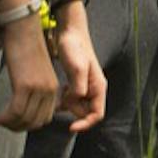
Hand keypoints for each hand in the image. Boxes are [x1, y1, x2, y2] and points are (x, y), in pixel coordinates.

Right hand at [0, 8, 60, 131]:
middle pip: (36, 122)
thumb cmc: (26, 46)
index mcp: (53, 87)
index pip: (46, 117)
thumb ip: (34, 88)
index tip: (17, 122)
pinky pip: (15, 111)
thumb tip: (23, 102)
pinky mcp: (24, 86)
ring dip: (11, 124)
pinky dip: (6, 118)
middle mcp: (48, 90)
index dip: (30, 124)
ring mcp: (37, 89)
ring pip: (25, 119)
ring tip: (0, 121)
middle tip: (6, 124)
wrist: (24, 29)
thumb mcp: (36, 71)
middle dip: (20, 127)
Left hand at [50, 16, 106, 133]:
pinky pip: (73, 98)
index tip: (71, 126)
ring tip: (59, 94)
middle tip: (61, 100)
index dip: (85, 124)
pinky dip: (65, 99)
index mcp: (98, 87)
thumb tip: (76, 101)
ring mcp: (86, 86)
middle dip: (73, 110)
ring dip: (68, 104)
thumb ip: (78, 87)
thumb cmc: (75, 46)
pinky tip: (59, 91)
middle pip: (86, 112)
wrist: (69, 31)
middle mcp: (94, 88)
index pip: (97, 115)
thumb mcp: (77, 67)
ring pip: (78, 105)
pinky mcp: (77, 82)